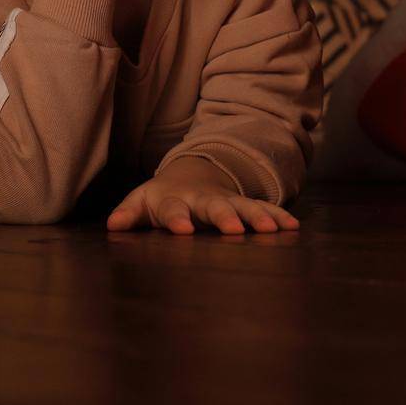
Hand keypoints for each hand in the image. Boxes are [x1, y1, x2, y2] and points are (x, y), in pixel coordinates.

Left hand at [106, 156, 299, 235]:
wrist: (192, 173)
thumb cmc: (161, 196)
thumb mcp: (142, 202)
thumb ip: (129, 213)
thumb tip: (113, 225)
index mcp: (174, 199)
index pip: (173, 209)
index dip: (177, 219)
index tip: (183, 231)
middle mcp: (203, 199)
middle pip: (214, 207)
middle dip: (224, 217)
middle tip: (235, 231)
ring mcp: (226, 200)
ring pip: (243, 207)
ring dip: (257, 217)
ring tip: (271, 230)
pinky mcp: (244, 205)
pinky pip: (263, 209)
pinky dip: (277, 217)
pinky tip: (292, 228)